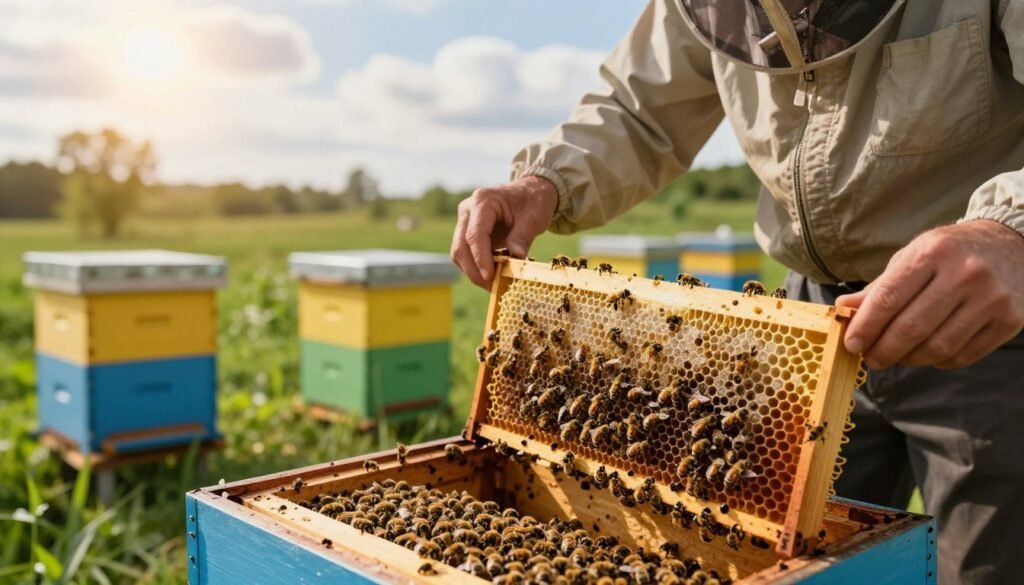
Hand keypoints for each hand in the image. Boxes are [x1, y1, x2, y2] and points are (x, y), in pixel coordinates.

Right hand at [450, 176, 557, 288]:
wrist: (531, 192)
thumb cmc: (533, 201)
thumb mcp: (534, 217)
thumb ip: (522, 237)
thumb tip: (515, 259)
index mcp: (483, 201)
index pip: (474, 234)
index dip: (480, 258)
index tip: (490, 276)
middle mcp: (468, 211)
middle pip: (461, 247)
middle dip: (474, 271)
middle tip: (493, 287)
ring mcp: (466, 222)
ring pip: (460, 254)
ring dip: (475, 272)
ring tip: (496, 283)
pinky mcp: (468, 234)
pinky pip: (467, 256)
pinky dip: (478, 268)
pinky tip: (495, 275)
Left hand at [836, 220, 1023, 368]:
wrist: (1011, 245)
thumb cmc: (949, 253)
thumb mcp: (912, 257)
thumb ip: (880, 287)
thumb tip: (843, 309)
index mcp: (933, 252)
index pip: (889, 297)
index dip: (865, 326)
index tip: (851, 344)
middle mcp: (965, 273)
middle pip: (912, 328)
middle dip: (883, 350)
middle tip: (871, 358)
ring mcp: (991, 298)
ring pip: (938, 347)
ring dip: (910, 359)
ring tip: (898, 355)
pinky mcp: (1009, 320)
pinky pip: (963, 355)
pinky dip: (938, 361)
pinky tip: (929, 352)